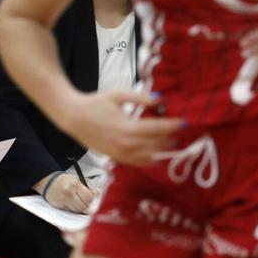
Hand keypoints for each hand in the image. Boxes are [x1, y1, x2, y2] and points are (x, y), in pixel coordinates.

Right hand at [39, 173, 94, 213]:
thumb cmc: (66, 181)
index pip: (89, 198)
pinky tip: (75, 205)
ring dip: (82, 209)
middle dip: (88, 207)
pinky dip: (75, 210)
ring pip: (78, 211)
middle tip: (90, 205)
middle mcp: (69, 193)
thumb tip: (98, 196)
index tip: (95, 201)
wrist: (50, 183)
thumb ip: (90, 188)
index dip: (93, 201)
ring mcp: (64, 201)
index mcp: (75, 185)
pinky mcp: (60, 207)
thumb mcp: (79, 180)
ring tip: (81, 203)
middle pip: (84, 206)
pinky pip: (72, 211)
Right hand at [60, 90, 185, 166]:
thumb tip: (161, 100)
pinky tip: (157, 158)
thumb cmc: (95, 103)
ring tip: (173, 146)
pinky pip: (135, 162)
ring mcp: (119, 152)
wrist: (73, 117)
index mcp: (127, 127)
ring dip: (162, 152)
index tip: (185, 122)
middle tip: (181, 133)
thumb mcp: (119, 95)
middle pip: (155, 144)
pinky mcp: (114, 157)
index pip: (156, 128)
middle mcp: (124, 143)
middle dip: (170, 139)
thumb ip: (141, 98)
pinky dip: (148, 161)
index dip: (172, 126)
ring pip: (147, 157)